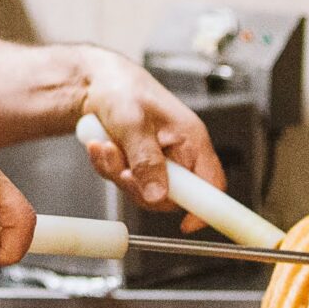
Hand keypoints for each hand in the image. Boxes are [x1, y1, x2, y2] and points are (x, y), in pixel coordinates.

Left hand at [76, 50, 225, 226]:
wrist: (96, 82)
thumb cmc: (123, 89)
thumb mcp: (134, 123)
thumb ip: (147, 160)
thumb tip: (158, 195)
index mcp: (191, 140)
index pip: (212, 185)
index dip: (204, 209)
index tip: (186, 225)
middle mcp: (179, 153)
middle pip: (171, 195)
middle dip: (139, 186)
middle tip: (121, 168)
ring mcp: (158, 160)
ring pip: (143, 190)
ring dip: (118, 173)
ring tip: (105, 146)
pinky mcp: (138, 164)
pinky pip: (125, 181)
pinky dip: (109, 167)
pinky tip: (100, 146)